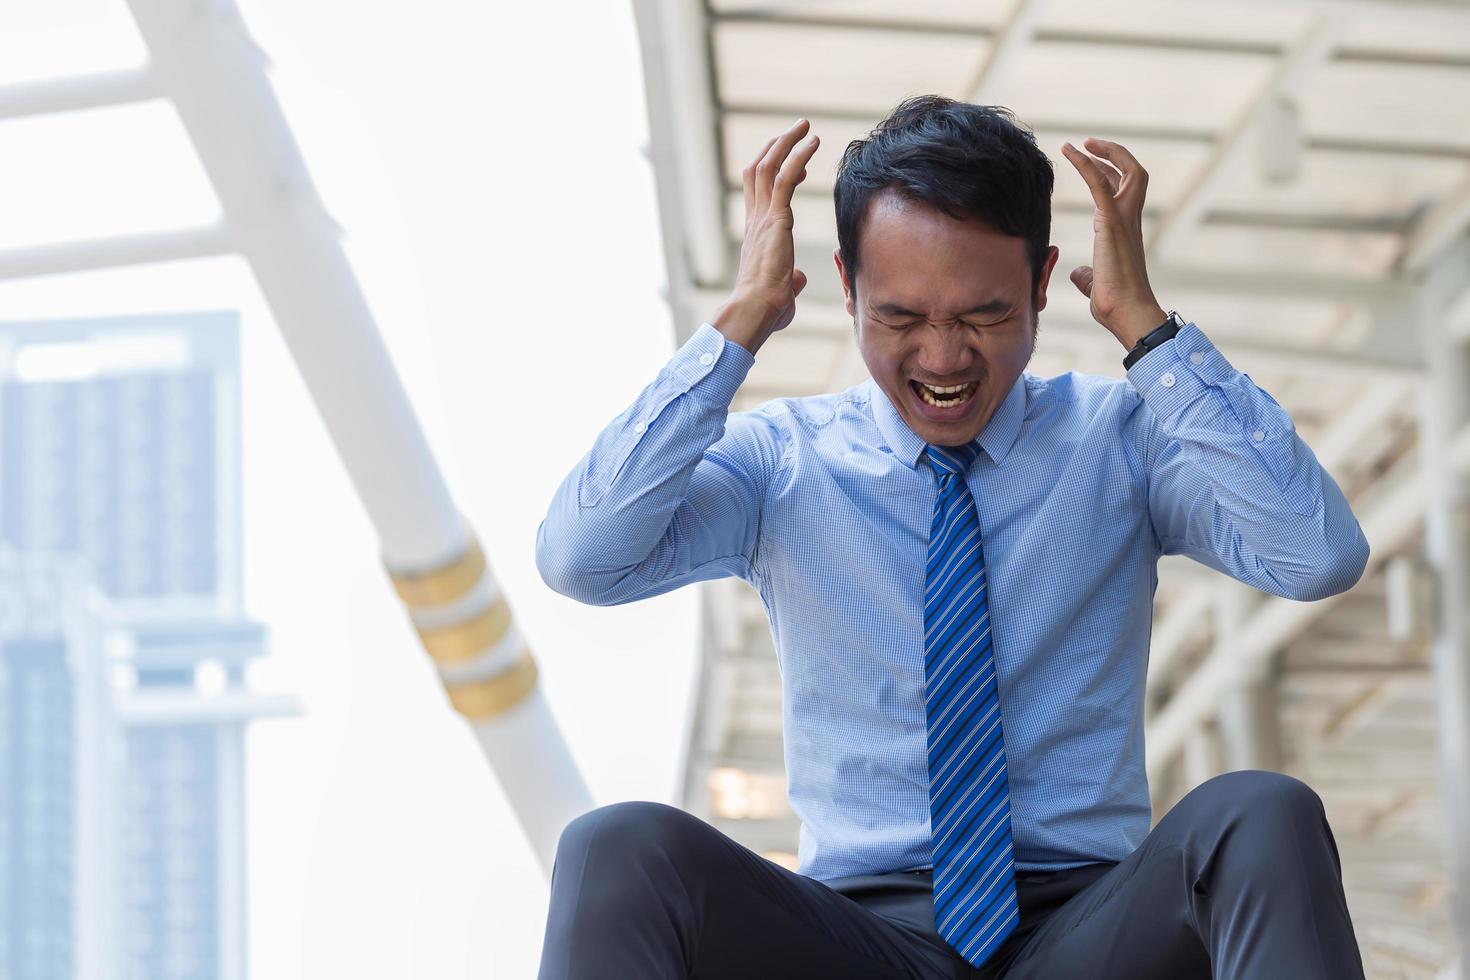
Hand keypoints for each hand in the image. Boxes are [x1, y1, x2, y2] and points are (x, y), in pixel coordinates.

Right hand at [712, 118, 820, 353]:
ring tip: (804, 124)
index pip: (760, 192)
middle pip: (759, 169)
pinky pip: (786, 178)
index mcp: (756, 234)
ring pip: (769, 166)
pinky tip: (814, 142)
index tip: (799, 165)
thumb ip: (792, 280)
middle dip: (777, 146)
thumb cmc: (767, 309)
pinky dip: (799, 155)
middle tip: (797, 129)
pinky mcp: (775, 219)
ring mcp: (763, 218)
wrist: (755, 312)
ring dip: (787, 141)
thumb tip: (799, 278)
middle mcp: (755, 220)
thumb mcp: (784, 291)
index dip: (776, 172)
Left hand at [1060, 138, 1166, 347]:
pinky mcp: (1112, 223)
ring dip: (1105, 152)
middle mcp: (1130, 221)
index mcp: (1126, 232)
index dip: (1111, 174)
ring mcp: (1125, 220)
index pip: (1124, 192)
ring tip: (1081, 142)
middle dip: (1114, 155)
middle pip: (1133, 174)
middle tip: (1090, 143)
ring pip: (1127, 172)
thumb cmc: (1115, 304)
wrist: (1127, 313)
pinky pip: (1100, 184)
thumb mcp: (1096, 285)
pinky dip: (1086, 164)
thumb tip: (1080, 273)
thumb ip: (1088, 275)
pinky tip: (1070, 151)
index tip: (1092, 162)